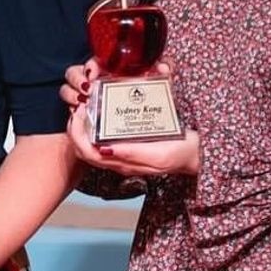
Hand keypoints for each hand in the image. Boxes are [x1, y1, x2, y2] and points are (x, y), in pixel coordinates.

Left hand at [63, 60, 198, 176]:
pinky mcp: (128, 146)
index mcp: (123, 164)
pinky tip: (100, 112)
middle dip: (76, 129)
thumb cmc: (180, 154)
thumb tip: (104, 150)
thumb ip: (131, 153)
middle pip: (84, 149)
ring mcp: (122, 154)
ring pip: (91, 144)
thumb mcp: (158, 154)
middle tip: (79, 106)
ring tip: (86, 108)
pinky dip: (96, 126)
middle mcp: (118, 160)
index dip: (77, 134)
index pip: (88, 153)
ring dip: (83, 127)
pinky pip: (104, 139)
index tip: (79, 112)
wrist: (195, 154)